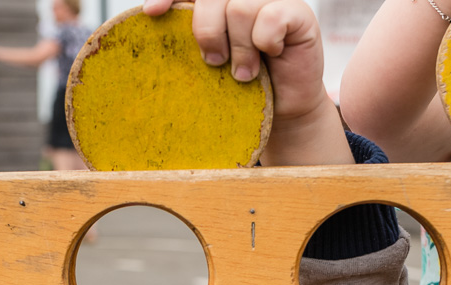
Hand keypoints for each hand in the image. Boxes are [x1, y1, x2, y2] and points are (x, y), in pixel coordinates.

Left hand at [142, 0, 326, 123]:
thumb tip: (152, 12)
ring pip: (240, 9)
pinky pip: (271, 18)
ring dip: (240, 48)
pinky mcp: (297, 11)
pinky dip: (265, 42)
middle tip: (214, 61)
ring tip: (244, 73)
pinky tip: (271, 53)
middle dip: (206, 30)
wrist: (282, 108)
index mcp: (220, 0)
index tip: (152, 12)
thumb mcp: (211, 56)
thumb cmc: (244, 82)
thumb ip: (192, 32)